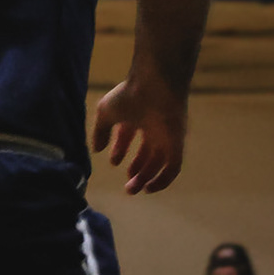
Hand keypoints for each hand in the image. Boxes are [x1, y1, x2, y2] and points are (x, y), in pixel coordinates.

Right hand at [91, 75, 185, 193]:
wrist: (154, 86)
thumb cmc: (129, 95)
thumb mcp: (106, 113)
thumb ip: (100, 131)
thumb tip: (97, 150)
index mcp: (136, 117)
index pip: (129, 136)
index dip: (121, 150)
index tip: (113, 162)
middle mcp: (152, 128)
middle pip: (147, 155)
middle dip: (136, 171)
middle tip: (127, 186)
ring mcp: (166, 137)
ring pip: (159, 164)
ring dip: (147, 178)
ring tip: (133, 188)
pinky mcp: (177, 144)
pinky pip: (173, 168)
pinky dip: (163, 180)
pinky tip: (149, 188)